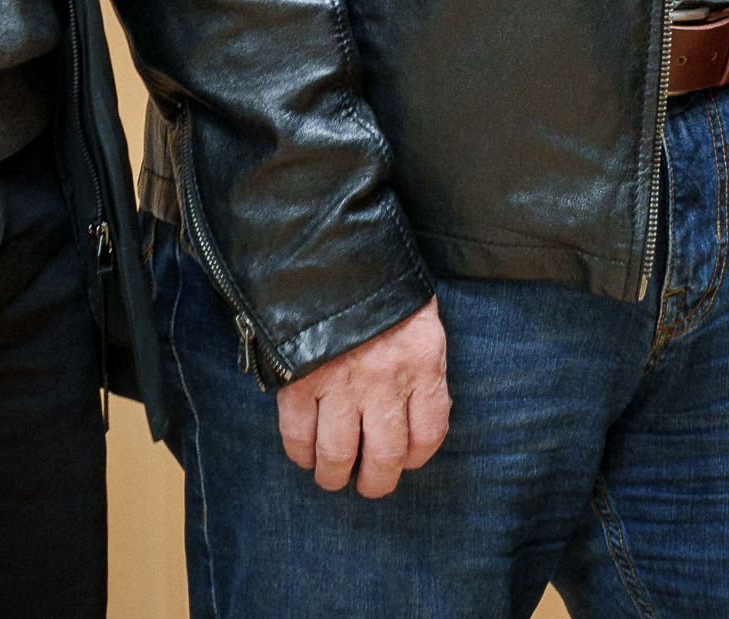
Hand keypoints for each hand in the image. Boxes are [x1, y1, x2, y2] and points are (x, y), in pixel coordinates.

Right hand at [276, 298, 450, 497]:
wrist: (330, 246)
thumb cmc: (382, 281)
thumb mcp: (420, 317)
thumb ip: (421, 365)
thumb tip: (417, 413)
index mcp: (423, 361)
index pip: (430, 433)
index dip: (417, 456)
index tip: (407, 459)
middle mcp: (385, 379)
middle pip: (385, 456)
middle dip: (376, 481)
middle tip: (368, 484)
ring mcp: (339, 382)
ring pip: (338, 455)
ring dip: (334, 474)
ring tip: (332, 476)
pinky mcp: (299, 380)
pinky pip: (298, 436)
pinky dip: (300, 453)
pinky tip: (305, 454)